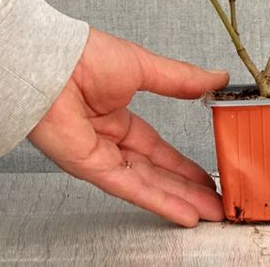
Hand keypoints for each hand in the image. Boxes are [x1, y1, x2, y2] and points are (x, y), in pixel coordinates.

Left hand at [27, 27, 228, 226]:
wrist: (52, 65)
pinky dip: (159, 201)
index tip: (206, 173)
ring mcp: (100, 156)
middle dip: (188, 188)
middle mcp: (109, 140)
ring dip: (180, 199)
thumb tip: (216, 77)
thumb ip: (181, 79)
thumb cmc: (85, 56)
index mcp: (118, 115)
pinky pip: (131, 188)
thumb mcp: (144, 66)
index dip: (182, 163)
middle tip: (216, 202)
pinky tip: (183, 212)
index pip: (156, 147)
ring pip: (148, 184)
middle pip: (156, 171)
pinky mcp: (91, 168)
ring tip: (210, 213)